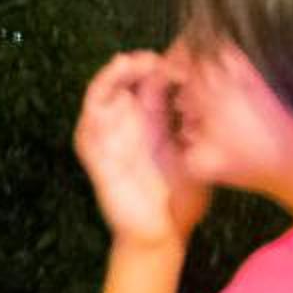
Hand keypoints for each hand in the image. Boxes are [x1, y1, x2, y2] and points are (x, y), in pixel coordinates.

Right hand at [74, 52, 207, 247]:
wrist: (163, 235)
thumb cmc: (181, 199)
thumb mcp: (196, 154)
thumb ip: (195, 126)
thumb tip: (206, 90)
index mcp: (151, 123)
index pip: (147, 81)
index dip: (157, 64)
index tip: (177, 57)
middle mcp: (126, 127)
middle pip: (120, 82)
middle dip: (132, 64)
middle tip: (151, 57)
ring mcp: (107, 141)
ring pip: (98, 97)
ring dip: (108, 78)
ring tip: (126, 63)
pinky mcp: (95, 159)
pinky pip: (86, 129)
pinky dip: (92, 109)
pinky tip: (107, 95)